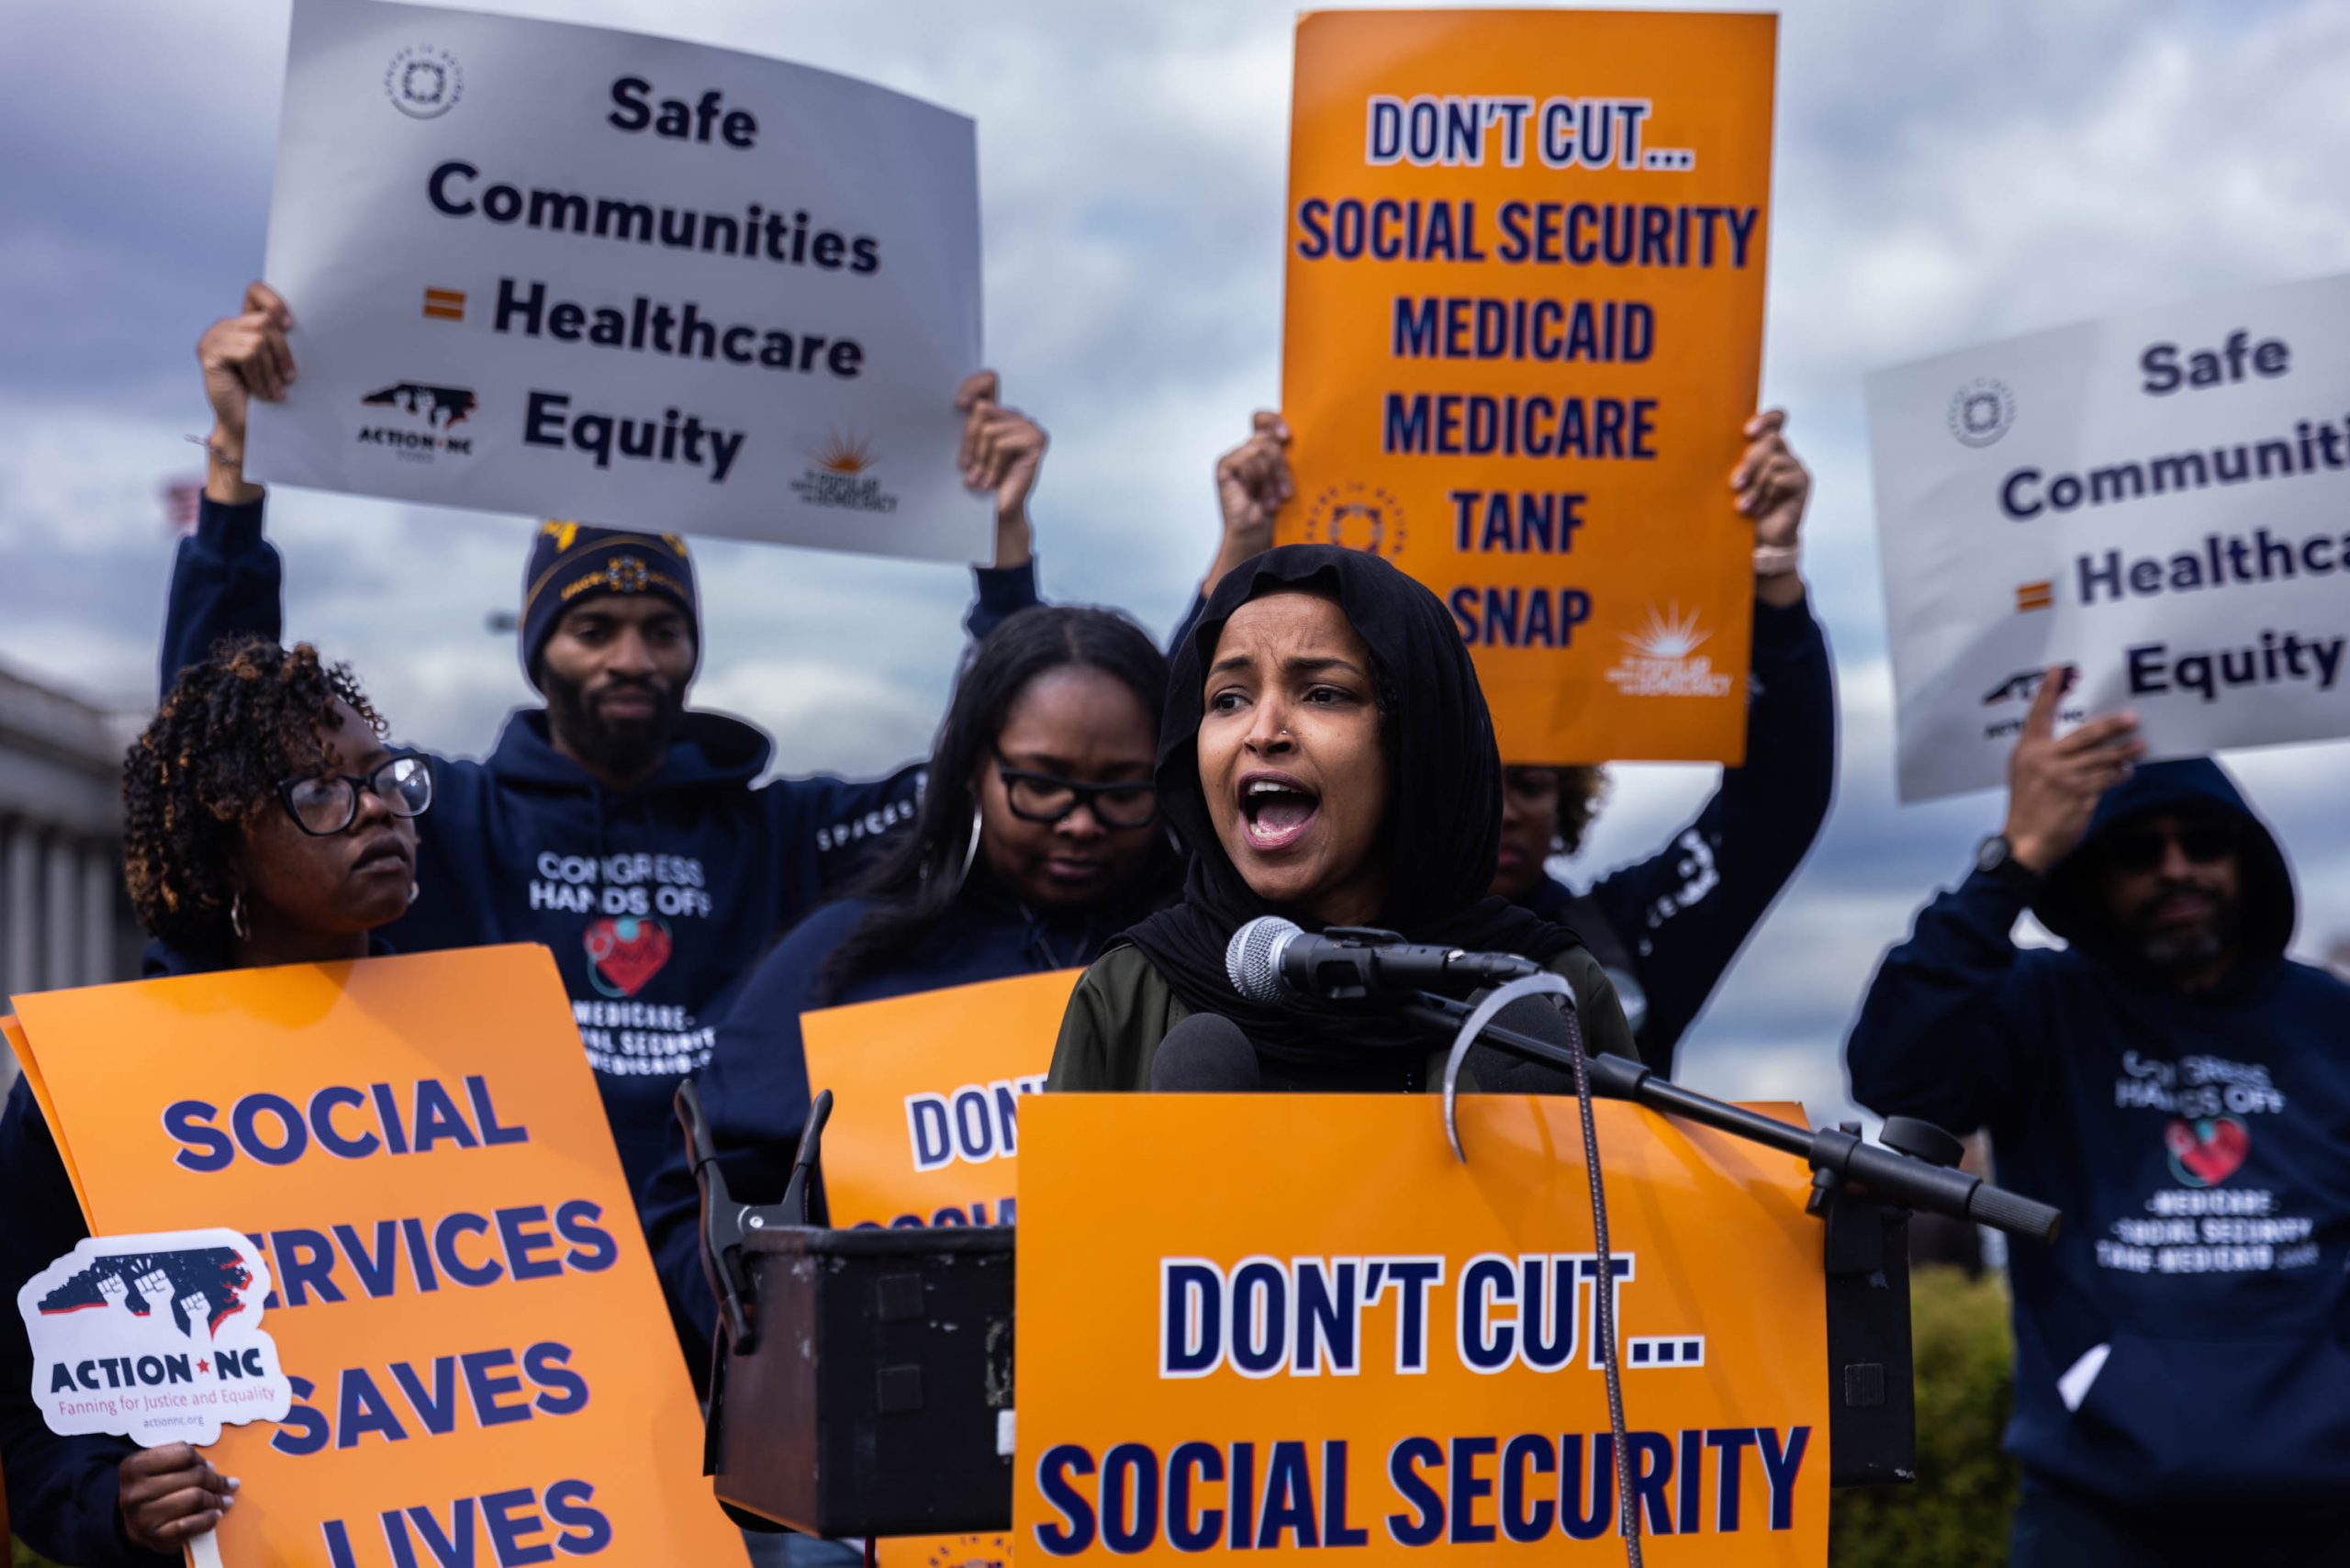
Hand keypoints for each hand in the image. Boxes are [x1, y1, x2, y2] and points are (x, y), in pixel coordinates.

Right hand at [118, 1443, 234, 1551]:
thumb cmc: (153, 1491)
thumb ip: (182, 1461)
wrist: (133, 1525)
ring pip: (195, 1498)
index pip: (184, 1453)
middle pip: (195, 1476)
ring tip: (225, 1500)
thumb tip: (213, 1469)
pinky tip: (216, 1515)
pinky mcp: (155, 1537)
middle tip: (228, 1484)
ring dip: (217, 1499)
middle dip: (217, 1480)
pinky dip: (208, 1519)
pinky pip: (190, 1524)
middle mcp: (135, 1491)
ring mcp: (144, 1516)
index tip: (208, 1466)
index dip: (201, 1460)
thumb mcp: (157, 1468)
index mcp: (135, 1466)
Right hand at [196, 282, 292, 503]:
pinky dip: (260, 374)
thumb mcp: (280, 362)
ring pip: (259, 338)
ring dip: (271, 370)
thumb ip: (281, 338)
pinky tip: (259, 391)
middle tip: (287, 380)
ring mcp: (214, 337)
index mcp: (243, 323)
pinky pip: (248, 352)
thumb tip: (296, 323)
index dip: (275, 303)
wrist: (249, 428)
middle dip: (283, 354)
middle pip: (266, 321)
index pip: (256, 291)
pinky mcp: (208, 352)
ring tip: (271, 391)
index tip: (290, 327)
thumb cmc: (269, 396)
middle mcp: (226, 326)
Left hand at [956, 371, 1046, 566]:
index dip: (972, 385)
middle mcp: (1014, 416)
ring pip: (989, 429)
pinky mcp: (1036, 439)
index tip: (959, 405)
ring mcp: (1028, 426)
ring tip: (980, 479)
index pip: (988, 380)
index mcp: (997, 414)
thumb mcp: (968, 450)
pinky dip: (993, 464)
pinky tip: (994, 480)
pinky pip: (1001, 443)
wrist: (996, 512)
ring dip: (980, 459)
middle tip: (967, 468)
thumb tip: (967, 405)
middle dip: (969, 442)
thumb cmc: (980, 482)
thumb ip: (969, 426)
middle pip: (982, 409)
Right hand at [1206, 411, 1292, 595]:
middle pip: (1268, 438)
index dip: (1274, 421)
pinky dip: (1257, 481)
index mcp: (1262, 449)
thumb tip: (1288, 437)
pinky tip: (1260, 500)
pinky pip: (1245, 459)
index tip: (1288, 438)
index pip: (1263, 419)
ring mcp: (1234, 458)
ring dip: (1271, 480)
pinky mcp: (1225, 467)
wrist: (1258, 537)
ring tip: (1272, 501)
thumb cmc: (1276, 512)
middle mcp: (1247, 451)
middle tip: (1284, 493)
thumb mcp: (1287, 478)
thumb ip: (1285, 455)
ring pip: (1261, 450)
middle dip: (1280, 467)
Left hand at [1731, 408, 1809, 605]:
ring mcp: (1793, 466)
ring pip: (1775, 460)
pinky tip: (1758, 510)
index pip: (1775, 419)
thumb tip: (1697, 449)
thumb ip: (1723, 464)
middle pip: (1771, 440)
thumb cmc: (1736, 509)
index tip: (1747, 433)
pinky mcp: (1801, 482)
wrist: (1755, 541)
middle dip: (1750, 462)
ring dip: (1756, 484)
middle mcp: (1781, 452)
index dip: (1766, 419)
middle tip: (1734, 484)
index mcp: (1763, 446)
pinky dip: (1767, 494)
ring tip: (1742, 506)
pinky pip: (1785, 478)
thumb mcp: (1726, 485)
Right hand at [2001, 668, 2144, 872]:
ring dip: (2124, 752)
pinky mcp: (2079, 795)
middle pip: (2085, 735)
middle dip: (2112, 726)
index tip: (2057, 669)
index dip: (2048, 692)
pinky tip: (2126, 772)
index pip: (2038, 715)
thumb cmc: (2027, 807)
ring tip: (2140, 746)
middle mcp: (2045, 760)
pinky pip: (2107, 779)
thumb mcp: (2025, 774)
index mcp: (2028, 751)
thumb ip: (2047, 755)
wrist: (2025, 842)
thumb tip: (2083, 743)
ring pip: (2103, 757)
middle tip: (2132, 718)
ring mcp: (2063, 777)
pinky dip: (2119, 774)